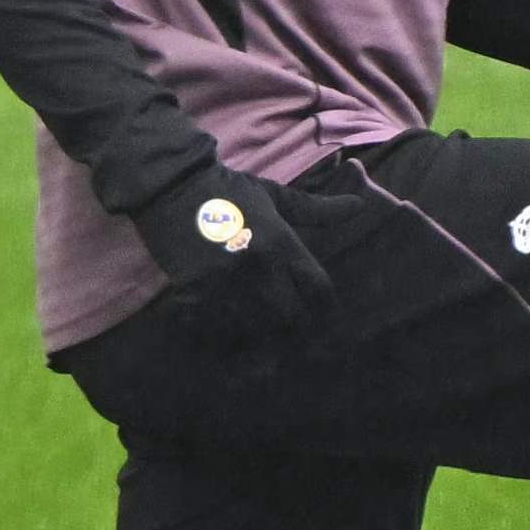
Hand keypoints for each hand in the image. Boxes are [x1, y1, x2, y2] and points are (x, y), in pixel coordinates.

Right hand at [126, 161, 335, 342]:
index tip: (323, 315)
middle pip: (291, 317)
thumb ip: (316, 209)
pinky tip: (227, 334)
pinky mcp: (194, 291)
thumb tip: (359, 206)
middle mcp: (258, 267)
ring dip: (261, 335)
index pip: (318, 288)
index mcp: (282, 243)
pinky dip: (224, 333)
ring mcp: (225, 282)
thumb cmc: (227, 190)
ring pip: (255, 327)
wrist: (171, 186)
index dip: (325, 307)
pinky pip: (216, 326)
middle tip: (296, 336)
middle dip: (296, 328)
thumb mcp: (274, 195)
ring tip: (265, 344)